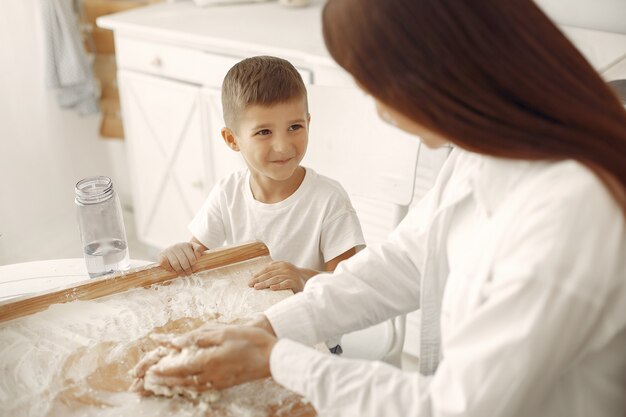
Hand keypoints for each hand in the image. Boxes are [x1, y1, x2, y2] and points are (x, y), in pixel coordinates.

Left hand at [144, 325, 276, 389]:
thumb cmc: (251, 340)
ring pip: (191, 387)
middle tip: (151, 381)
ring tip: (164, 385)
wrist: (273, 358)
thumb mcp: (224, 332)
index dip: (165, 370)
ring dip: (175, 386)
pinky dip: (191, 388)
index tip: (152, 370)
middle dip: (165, 381)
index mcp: (209, 360)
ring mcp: (219, 381)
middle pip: (182, 381)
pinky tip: (188, 386)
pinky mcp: (226, 384)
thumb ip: (200, 338)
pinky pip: (203, 389)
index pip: (180, 368)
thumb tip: (178, 342)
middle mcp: (211, 375)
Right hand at [158, 242, 204, 273]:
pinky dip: (170, 269)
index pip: (192, 258)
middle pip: (184, 262)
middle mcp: (176, 246)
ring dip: (179, 271)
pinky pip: (165, 264)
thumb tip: (198, 254)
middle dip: (187, 270)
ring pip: (175, 264)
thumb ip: (198, 249)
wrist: (172, 250)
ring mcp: (168, 250)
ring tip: (182, 274)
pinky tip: (173, 271)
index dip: (193, 266)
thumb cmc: (185, 251)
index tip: (194, 269)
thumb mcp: (193, 248)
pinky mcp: (161, 255)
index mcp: (186, 245)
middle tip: (188, 274)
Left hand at [248, 261, 315, 292]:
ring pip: (275, 278)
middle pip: (269, 274)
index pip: (267, 269)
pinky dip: (278, 286)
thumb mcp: (283, 270)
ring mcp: (291, 275)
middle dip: (258, 279)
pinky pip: (285, 284)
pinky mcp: (295, 282)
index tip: (250, 281)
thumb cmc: (292, 276)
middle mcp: (286, 268)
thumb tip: (258, 276)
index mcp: (282, 264)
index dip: (258, 274)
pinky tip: (271, 288)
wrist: (308, 279)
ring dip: (265, 283)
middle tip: (250, 285)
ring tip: (257, 287)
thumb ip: (273, 270)